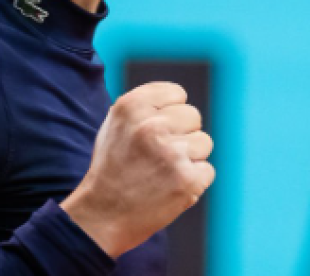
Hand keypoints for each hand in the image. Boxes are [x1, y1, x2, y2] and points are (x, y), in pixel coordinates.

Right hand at [60, 81, 214, 257]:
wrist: (103, 215)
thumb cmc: (113, 167)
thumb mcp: (117, 124)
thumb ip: (146, 106)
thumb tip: (178, 99)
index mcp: (132, 105)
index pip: (177, 94)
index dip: (170, 114)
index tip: (155, 132)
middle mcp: (151, 125)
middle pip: (193, 116)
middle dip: (181, 134)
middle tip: (158, 156)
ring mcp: (171, 153)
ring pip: (204, 142)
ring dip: (189, 158)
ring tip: (163, 173)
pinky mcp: (187, 179)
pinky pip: (207, 170)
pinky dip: (193, 182)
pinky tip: (170, 188)